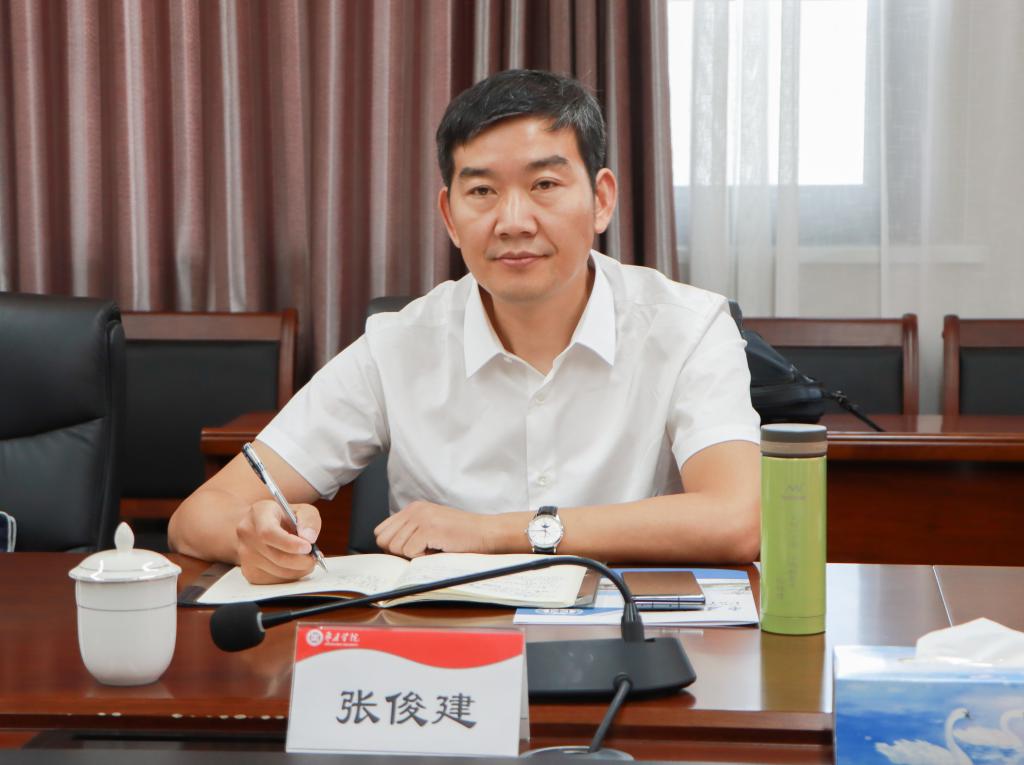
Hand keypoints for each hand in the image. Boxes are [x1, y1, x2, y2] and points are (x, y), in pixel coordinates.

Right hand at [236, 499, 322, 583]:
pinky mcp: (249, 572)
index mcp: (258, 514)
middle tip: (314, 558)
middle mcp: (247, 534)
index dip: (290, 544)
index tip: (308, 547)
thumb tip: (309, 538)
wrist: (263, 527)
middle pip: (276, 556)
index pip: (269, 533)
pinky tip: (294, 566)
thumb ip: (309, 519)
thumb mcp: (301, 510)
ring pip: (277, 572)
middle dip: (301, 561)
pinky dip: (290, 577)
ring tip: (306, 561)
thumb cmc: (285, 518)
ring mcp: (245, 555)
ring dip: (298, 570)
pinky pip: (274, 581)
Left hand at [374, 501, 493, 557]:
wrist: (486, 532)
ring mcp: (421, 518)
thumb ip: (410, 532)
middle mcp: (414, 510)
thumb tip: (387, 549)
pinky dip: (422, 558)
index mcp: (413, 508)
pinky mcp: (428, 528)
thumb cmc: (461, 535)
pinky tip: (437, 550)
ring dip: (413, 555)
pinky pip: (410, 553)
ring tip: (432, 548)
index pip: (381, 531)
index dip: (392, 546)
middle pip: (384, 540)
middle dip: (399, 552)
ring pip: (395, 548)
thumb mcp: (431, 527)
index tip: (409, 550)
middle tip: (421, 551)